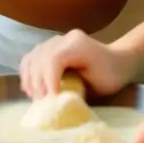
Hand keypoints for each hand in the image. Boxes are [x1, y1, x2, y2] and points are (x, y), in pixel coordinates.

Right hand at [20, 30, 134, 99]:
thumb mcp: (99, 84)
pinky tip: (29, 88)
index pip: (54, 59)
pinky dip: (27, 73)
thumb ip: (78, 89)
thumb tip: (57, 101)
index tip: (51, 99)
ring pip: (32, 57)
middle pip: (39, 58)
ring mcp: (54, 41)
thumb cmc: (110, 75)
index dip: (48, 80)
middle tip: (42, 104)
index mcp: (77, 44)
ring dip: (29, 79)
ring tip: (34, 97)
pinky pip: (31, 58)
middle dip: (38, 83)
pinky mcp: (48, 47)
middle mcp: (63, 39)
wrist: (115, 61)